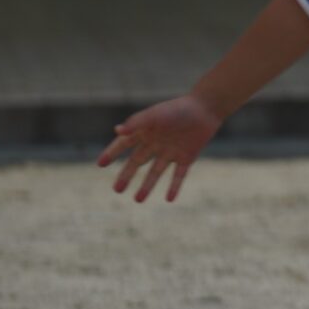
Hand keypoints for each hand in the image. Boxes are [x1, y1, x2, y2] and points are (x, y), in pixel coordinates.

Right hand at [97, 93, 223, 202]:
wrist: (207, 108)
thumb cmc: (179, 108)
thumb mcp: (155, 115)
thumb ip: (137, 122)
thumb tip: (116, 130)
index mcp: (146, 131)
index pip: (124, 144)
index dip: (112, 152)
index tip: (101, 163)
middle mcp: (156, 143)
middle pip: (137, 162)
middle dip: (127, 175)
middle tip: (117, 189)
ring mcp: (171, 151)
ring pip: (156, 172)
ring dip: (147, 186)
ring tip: (137, 200)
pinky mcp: (187, 157)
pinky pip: (179, 175)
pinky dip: (174, 186)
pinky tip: (169, 199)